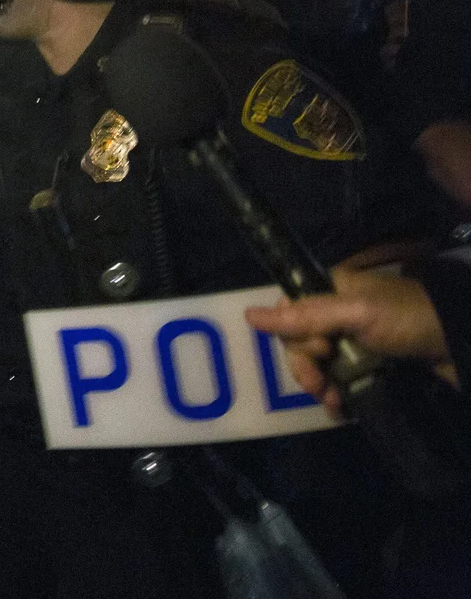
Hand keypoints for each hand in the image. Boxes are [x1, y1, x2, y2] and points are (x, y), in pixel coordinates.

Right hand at [246, 267, 456, 415]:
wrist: (464, 344)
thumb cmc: (409, 320)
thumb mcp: (356, 313)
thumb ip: (305, 316)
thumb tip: (249, 315)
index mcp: (331, 289)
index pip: (290, 312)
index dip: (294, 335)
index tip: (317, 350)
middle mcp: (338, 312)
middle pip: (300, 342)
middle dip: (306, 367)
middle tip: (321, 384)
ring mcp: (354, 340)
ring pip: (318, 364)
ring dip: (320, 385)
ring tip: (334, 402)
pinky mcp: (370, 364)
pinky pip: (339, 379)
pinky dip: (335, 395)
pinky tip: (340, 408)